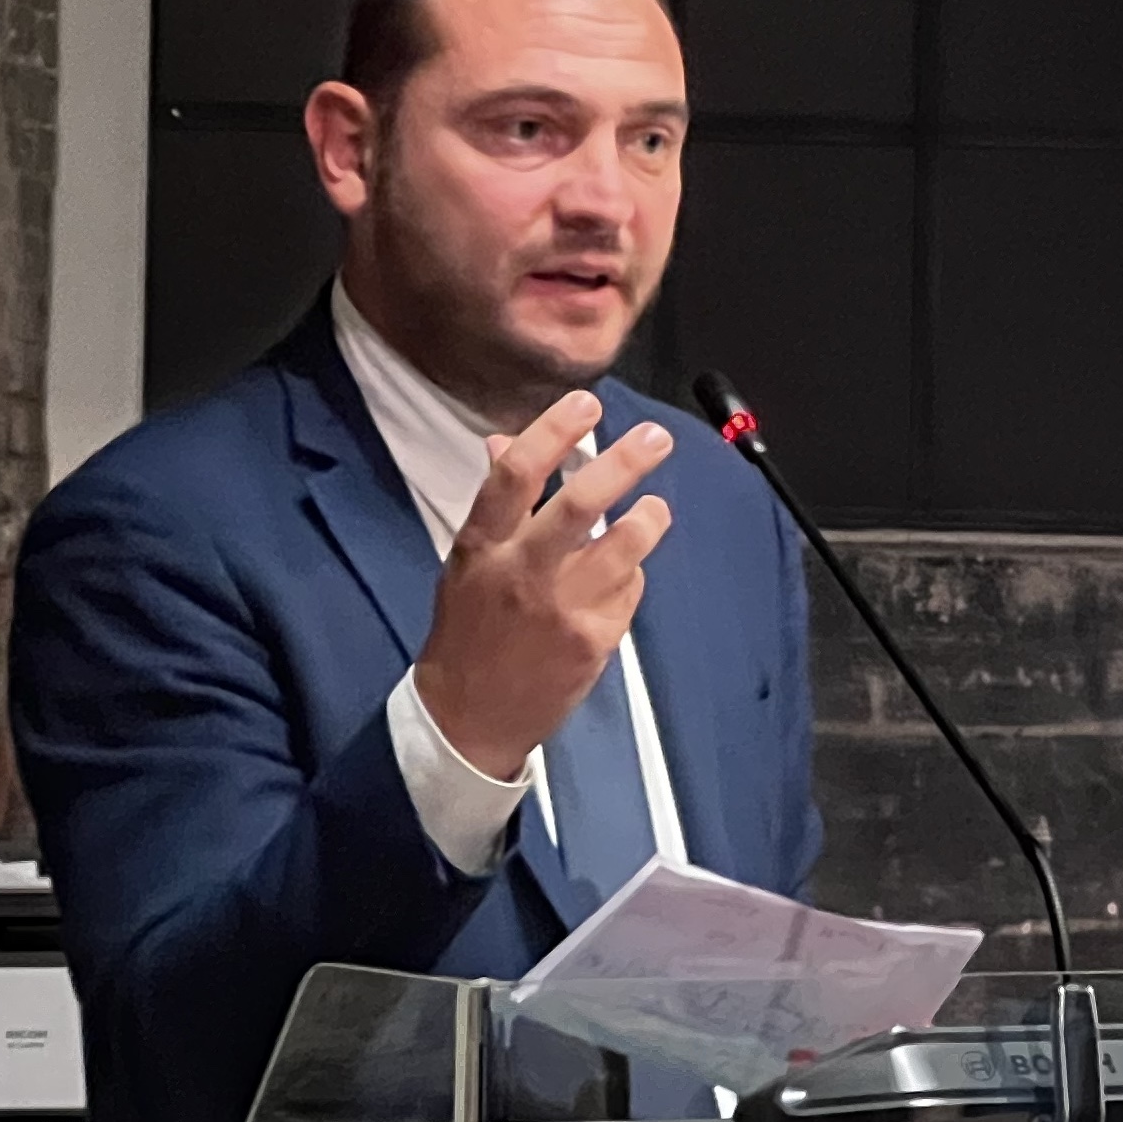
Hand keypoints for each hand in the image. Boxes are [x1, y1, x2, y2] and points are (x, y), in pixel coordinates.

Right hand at [413, 390, 673, 779]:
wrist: (467, 718)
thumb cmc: (467, 631)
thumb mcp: (467, 562)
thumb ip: (495, 505)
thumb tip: (503, 441)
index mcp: (482, 546)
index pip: (515, 474)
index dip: (554, 430)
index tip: (587, 403)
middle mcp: (521, 572)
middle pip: (580, 503)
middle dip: (625, 462)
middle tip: (656, 439)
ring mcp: (562, 609)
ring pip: (624, 546)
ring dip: (648, 518)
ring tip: (654, 508)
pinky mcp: (594, 642)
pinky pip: (629, 590)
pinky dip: (630, 575)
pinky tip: (618, 579)